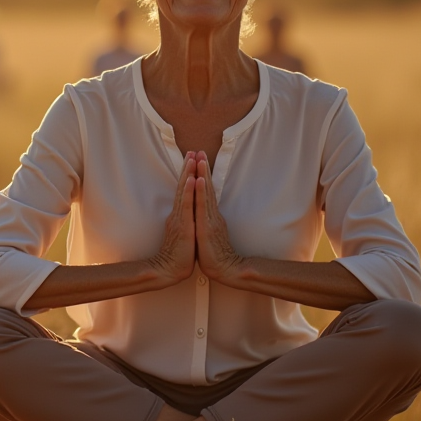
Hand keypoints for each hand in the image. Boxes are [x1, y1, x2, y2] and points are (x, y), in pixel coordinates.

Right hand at [146, 153, 197, 285]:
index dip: (188, 175)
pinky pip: (186, 205)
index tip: (193, 160)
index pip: (184, 191)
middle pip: (183, 186)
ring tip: (192, 158)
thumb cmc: (180, 255)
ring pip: (184, 191)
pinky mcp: (183, 225)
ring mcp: (180, 218)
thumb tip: (187, 215)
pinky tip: (191, 180)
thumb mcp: (184, 234)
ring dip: (188, 174)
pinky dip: (188, 191)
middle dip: (188, 168)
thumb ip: (185, 222)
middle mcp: (178, 213)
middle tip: (192, 151)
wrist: (171, 270)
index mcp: (180, 215)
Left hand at [193, 157, 245, 284]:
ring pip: (204, 192)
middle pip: (206, 187)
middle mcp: (211, 214)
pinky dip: (199, 192)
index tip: (198, 159)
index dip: (202, 175)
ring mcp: (210, 219)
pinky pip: (201, 207)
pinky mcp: (206, 227)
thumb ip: (207, 222)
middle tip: (199, 150)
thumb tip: (207, 213)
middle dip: (202, 168)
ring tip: (199, 159)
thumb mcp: (208, 234)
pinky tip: (197, 181)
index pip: (205, 191)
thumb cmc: (213, 254)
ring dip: (201, 175)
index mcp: (210, 216)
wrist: (223, 269)